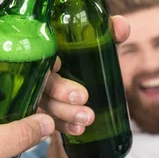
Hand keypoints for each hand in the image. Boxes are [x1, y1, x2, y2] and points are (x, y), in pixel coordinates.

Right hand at [39, 15, 129, 134]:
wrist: (87, 78)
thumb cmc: (88, 54)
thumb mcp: (99, 41)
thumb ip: (109, 31)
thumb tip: (120, 28)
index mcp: (47, 48)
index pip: (38, 51)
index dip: (46, 59)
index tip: (59, 64)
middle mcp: (37, 70)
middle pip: (40, 80)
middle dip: (59, 90)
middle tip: (82, 97)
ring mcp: (38, 92)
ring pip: (44, 104)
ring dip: (65, 112)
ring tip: (87, 118)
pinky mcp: (45, 111)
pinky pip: (49, 121)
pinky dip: (64, 125)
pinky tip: (78, 130)